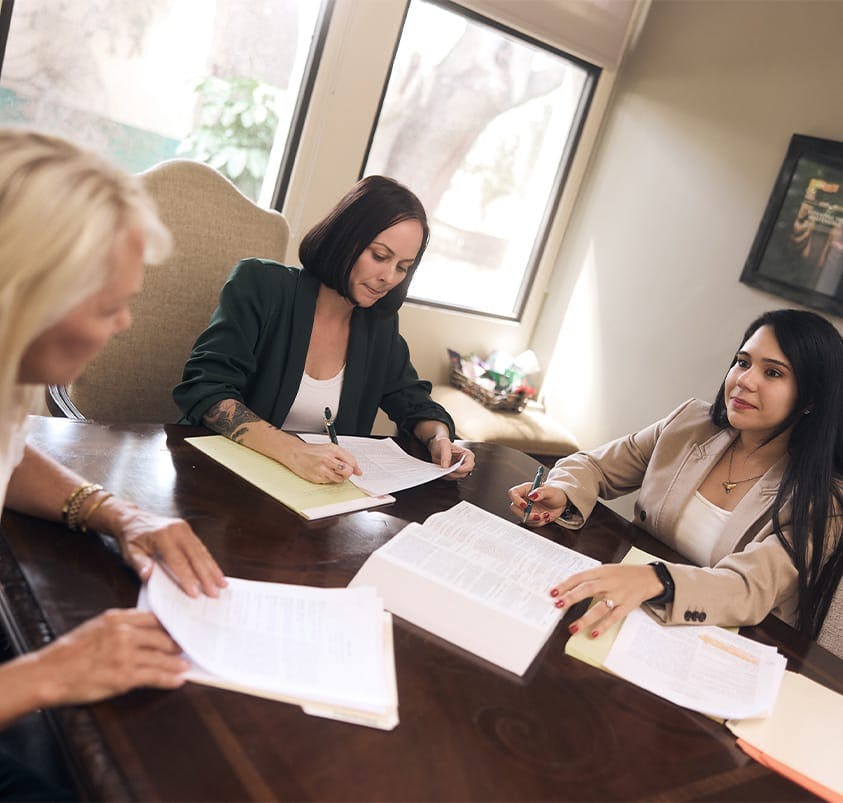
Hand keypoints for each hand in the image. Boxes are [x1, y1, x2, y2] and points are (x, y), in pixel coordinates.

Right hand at [30, 609, 188, 707]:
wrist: (49, 674)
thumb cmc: (70, 651)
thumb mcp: (96, 625)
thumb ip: (121, 623)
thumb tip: (145, 626)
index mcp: (117, 618)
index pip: (155, 618)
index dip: (171, 625)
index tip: (181, 630)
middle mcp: (124, 633)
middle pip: (163, 636)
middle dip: (177, 644)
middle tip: (187, 648)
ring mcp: (125, 655)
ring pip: (162, 657)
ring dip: (177, 663)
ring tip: (186, 666)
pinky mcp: (124, 677)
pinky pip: (154, 676)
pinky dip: (169, 678)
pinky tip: (178, 679)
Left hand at [112, 505, 225, 597]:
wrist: (132, 518)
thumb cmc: (130, 537)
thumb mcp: (130, 552)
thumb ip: (140, 564)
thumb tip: (148, 575)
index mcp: (163, 536)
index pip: (178, 561)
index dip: (187, 578)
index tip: (195, 593)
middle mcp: (177, 531)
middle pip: (196, 557)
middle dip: (206, 576)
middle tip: (215, 592)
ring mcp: (185, 529)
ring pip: (202, 552)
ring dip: (213, 569)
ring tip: (222, 583)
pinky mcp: (188, 530)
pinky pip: (201, 547)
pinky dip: (209, 561)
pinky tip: (216, 571)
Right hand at [286, 442, 361, 484]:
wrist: (295, 453)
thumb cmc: (313, 451)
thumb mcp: (330, 448)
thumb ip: (345, 457)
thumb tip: (357, 470)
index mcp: (332, 449)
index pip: (351, 461)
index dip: (355, 467)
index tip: (357, 471)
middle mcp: (327, 459)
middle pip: (347, 471)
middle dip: (348, 473)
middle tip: (344, 471)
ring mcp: (321, 469)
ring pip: (339, 479)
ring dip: (339, 477)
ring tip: (333, 471)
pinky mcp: (316, 478)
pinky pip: (330, 482)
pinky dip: (329, 479)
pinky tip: (324, 473)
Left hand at [428, 438, 474, 478]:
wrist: (436, 447)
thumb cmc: (442, 443)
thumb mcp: (443, 444)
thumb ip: (445, 455)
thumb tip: (445, 467)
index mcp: (467, 455)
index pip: (469, 466)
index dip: (461, 469)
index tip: (452, 469)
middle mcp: (465, 463)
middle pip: (463, 474)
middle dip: (453, 473)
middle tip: (444, 470)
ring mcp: (460, 469)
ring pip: (457, 477)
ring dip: (449, 475)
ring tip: (441, 469)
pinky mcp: (454, 472)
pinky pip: (451, 478)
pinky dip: (446, 476)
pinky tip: (441, 470)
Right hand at [507, 482, 566, 526]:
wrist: (561, 503)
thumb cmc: (555, 493)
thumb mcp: (550, 491)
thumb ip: (541, 492)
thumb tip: (532, 495)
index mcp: (526, 490)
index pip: (513, 493)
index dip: (516, 500)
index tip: (525, 506)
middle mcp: (524, 499)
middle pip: (514, 508)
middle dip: (526, 514)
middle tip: (537, 515)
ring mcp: (526, 509)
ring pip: (522, 517)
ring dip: (535, 519)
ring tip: (546, 514)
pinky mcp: (530, 517)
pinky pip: (530, 523)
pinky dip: (539, 522)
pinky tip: (545, 517)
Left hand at [549, 564, 664, 638]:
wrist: (648, 577)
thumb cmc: (623, 574)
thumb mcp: (606, 570)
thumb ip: (589, 578)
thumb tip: (567, 588)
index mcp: (601, 572)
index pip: (580, 577)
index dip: (565, 585)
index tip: (552, 592)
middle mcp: (609, 583)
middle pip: (587, 589)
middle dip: (571, 597)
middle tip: (558, 605)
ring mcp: (618, 595)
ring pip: (599, 607)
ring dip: (585, 618)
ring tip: (572, 627)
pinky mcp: (626, 607)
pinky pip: (613, 618)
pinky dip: (603, 626)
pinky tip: (593, 633)